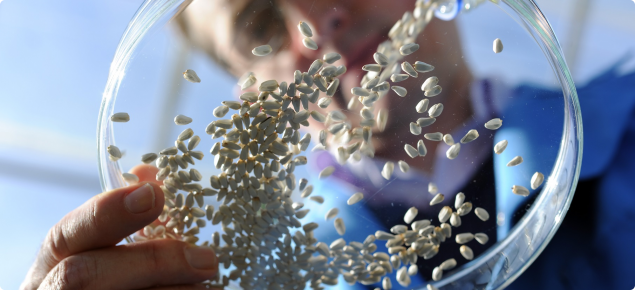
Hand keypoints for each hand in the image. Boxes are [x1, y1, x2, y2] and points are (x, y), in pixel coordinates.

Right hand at [20, 164, 217, 289]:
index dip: (107, 214)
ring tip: (208, 286)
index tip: (153, 195)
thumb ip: (121, 220)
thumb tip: (153, 177)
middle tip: (206, 260)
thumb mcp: (100, 253)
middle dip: (152, 262)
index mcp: (50, 266)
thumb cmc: (101, 284)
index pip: (65, 235)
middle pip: (87, 274)